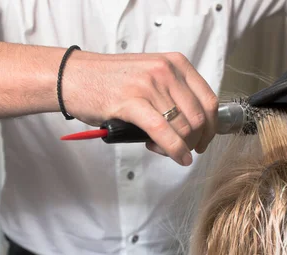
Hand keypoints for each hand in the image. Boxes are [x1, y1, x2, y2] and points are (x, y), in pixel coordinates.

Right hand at [63, 51, 218, 165]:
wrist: (74, 76)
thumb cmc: (108, 80)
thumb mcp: (149, 74)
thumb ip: (172, 92)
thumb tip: (192, 124)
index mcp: (174, 64)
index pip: (208, 100)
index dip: (212, 127)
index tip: (204, 140)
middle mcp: (166, 72)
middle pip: (199, 118)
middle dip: (197, 141)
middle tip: (185, 151)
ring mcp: (149, 86)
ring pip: (183, 128)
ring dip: (179, 147)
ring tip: (162, 149)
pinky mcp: (132, 103)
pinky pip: (163, 133)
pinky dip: (174, 150)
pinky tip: (177, 158)